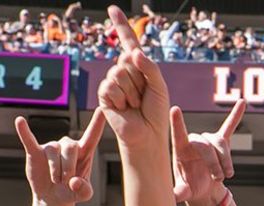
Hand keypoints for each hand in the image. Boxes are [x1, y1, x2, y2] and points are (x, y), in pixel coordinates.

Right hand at [15, 110, 105, 204]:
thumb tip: (74, 182)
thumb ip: (85, 190)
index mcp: (84, 151)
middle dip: (68, 167)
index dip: (97, 122)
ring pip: (54, 151)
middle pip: (70, 147)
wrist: (53, 198)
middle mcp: (67, 145)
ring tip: (55, 180)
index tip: (101, 109)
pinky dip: (24, 131)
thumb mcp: (84, 194)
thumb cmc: (71, 191)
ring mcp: (51, 147)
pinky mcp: (36, 152)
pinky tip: (19, 121)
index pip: (92, 134)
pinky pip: (29, 139)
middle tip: (65, 182)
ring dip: (54, 169)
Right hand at [98, 5, 170, 149]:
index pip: (128, 41)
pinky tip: (124, 108)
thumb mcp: (159, 85)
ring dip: (131, 91)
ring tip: (134, 104)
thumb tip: (132, 52)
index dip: (121, 24)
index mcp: (138, 66)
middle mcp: (124, 71)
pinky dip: (121, 98)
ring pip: (119, 72)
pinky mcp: (104, 95)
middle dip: (138, 78)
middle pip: (126, 58)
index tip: (112, 9)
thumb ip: (149, 66)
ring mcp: (113, 82)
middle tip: (142, 96)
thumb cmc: (155, 112)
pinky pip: (110, 85)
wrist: (147, 135)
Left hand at [170, 99, 244, 205]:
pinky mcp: (221, 142)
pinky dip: (236, 116)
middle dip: (214, 162)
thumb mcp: (184, 192)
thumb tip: (174, 197)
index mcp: (181, 150)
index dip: (177, 123)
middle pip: (206, 145)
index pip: (178, 134)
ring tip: (227, 175)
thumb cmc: (190, 188)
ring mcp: (208, 141)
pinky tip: (242, 103)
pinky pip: (229, 127)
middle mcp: (194, 141)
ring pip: (220, 143)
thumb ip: (179, 193)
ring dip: (226, 160)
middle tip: (219, 178)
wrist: (203, 189)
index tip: (175, 109)